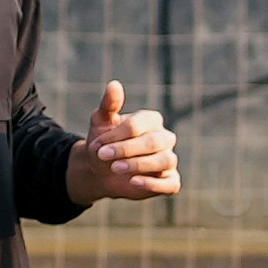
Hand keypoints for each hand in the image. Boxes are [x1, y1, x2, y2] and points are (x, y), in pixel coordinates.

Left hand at [71, 78, 179, 206]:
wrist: (99, 171)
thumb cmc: (103, 143)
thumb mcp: (101, 123)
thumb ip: (108, 105)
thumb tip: (114, 84)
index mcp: (151, 120)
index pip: (139, 124)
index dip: (117, 135)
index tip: (96, 144)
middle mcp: (164, 138)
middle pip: (154, 141)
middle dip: (127, 149)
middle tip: (103, 155)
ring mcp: (168, 159)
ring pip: (165, 160)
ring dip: (139, 165)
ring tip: (115, 168)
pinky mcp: (170, 181)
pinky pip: (171, 183)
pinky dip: (154, 183)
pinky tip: (133, 182)